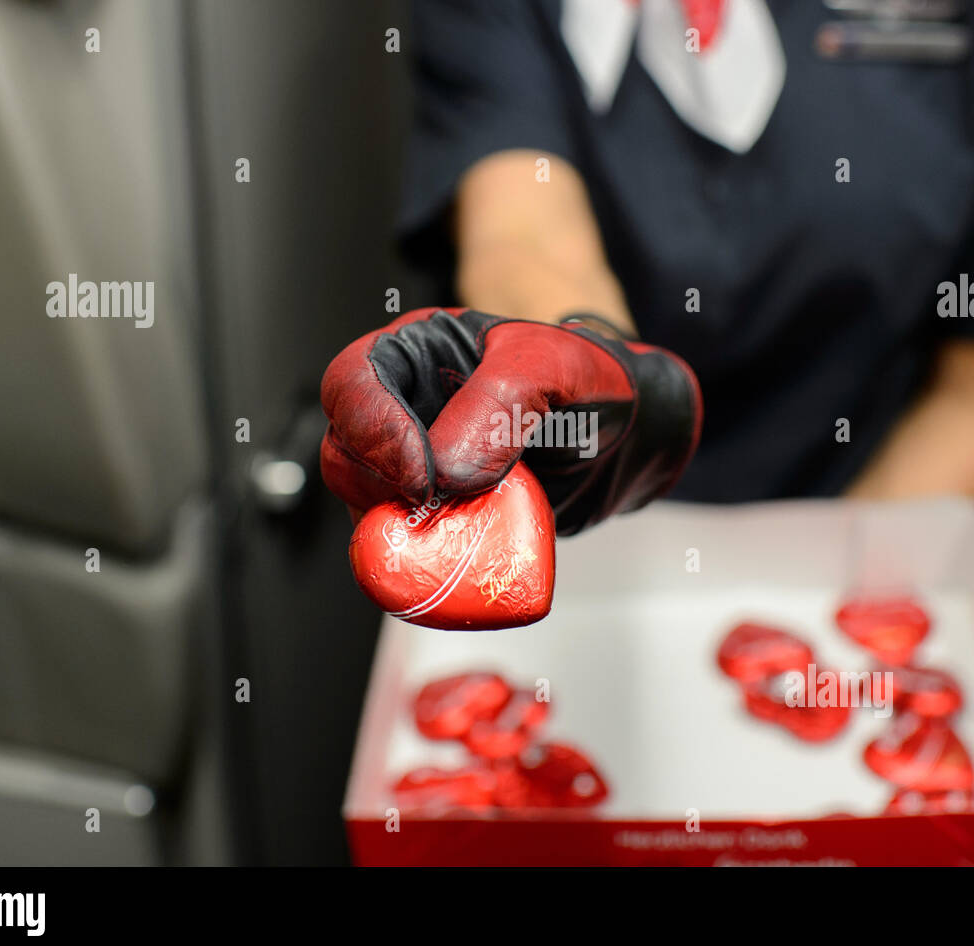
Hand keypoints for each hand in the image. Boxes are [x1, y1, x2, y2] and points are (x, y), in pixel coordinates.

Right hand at [319, 307, 701, 534]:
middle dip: (382, 491)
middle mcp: (402, 412)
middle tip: (440, 510)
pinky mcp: (435, 517)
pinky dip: (428, 563)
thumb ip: (498, 403)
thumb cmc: (589, 384)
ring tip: (465, 532)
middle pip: (345, 455)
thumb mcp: (553, 368)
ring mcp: (415, 469)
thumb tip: (445, 471)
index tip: (423, 477)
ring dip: (403, 533)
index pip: (351, 385)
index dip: (372, 432)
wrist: (627, 440)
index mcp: (413, 354)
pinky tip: (469, 560)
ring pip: (368, 510)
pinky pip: (408, 548)